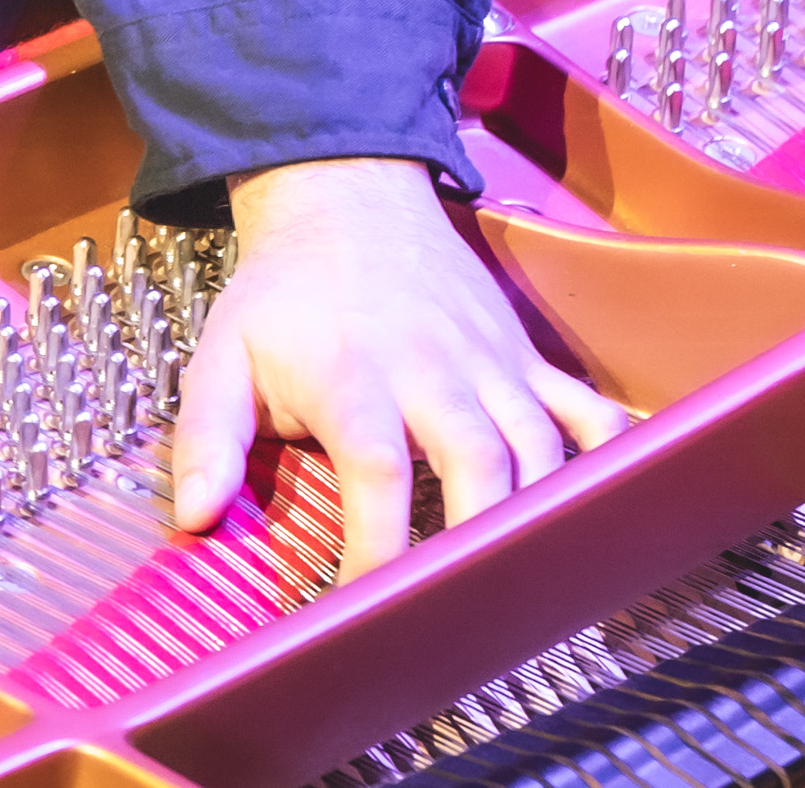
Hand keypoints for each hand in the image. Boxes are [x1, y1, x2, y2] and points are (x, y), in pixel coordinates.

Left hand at [168, 156, 632, 579]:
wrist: (345, 196)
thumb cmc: (282, 295)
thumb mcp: (221, 354)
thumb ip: (207, 438)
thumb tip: (197, 517)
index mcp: (353, 376)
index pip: (377, 473)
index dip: (378, 550)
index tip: (362, 610)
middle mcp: (431, 370)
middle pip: (479, 462)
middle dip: (476, 541)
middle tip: (458, 607)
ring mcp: (488, 362)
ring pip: (538, 444)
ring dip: (536, 513)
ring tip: (518, 580)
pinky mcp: (522, 356)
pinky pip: (584, 403)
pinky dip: (607, 452)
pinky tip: (606, 501)